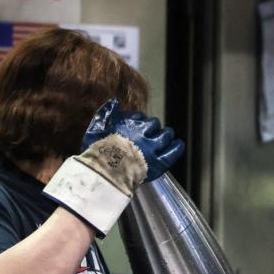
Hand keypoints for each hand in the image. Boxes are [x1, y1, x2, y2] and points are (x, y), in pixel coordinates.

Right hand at [44, 99, 184, 235]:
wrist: (105, 172)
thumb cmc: (97, 152)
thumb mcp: (95, 128)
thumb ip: (105, 113)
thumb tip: (114, 101)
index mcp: (128, 124)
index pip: (138, 117)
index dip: (138, 121)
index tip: (136, 126)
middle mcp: (142, 133)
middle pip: (154, 124)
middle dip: (152, 127)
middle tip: (150, 135)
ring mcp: (152, 147)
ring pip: (166, 135)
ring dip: (165, 135)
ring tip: (164, 138)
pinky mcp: (159, 162)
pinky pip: (174, 151)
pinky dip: (177, 146)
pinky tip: (178, 144)